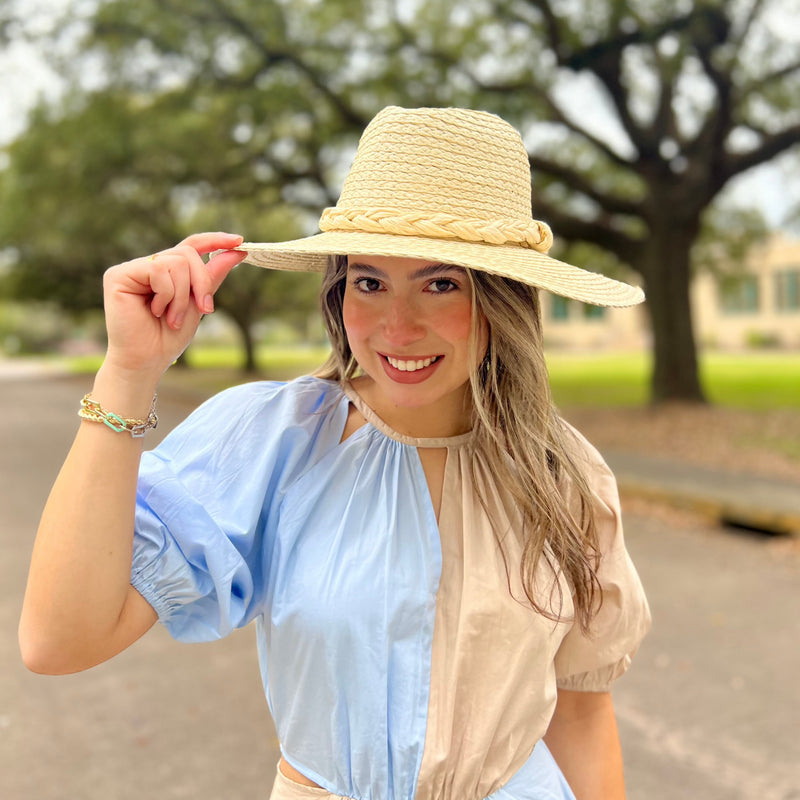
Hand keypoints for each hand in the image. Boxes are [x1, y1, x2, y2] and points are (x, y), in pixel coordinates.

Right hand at [102, 232, 246, 378]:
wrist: (147, 361)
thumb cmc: (168, 337)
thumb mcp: (198, 304)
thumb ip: (211, 277)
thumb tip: (236, 252)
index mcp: (166, 272)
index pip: (191, 246)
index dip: (214, 240)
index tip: (239, 241)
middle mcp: (148, 265)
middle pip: (187, 253)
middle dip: (202, 283)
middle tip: (204, 308)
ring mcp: (132, 269)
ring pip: (175, 262)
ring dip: (182, 295)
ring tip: (172, 318)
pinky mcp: (118, 275)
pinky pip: (158, 269)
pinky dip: (166, 294)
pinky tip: (155, 311)